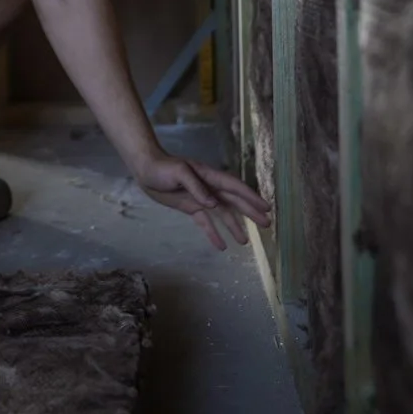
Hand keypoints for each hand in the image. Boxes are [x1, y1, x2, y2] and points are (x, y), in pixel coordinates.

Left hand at [132, 152, 272, 250]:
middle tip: (267, 224)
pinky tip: (221, 246)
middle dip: (251, 212)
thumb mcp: (178, 172)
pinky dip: (213, 233)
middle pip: (234, 202)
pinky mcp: (191, 207)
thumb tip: (214, 204)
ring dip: (234, 226)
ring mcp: (201, 198)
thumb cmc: (162, 167)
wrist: (145, 169)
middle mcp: (209, 188)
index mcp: (210, 177)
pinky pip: (205, 222)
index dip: (252, 197)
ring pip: (223, 214)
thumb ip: (196, 187)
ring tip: (245, 241)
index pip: (235, 188)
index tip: (266, 207)